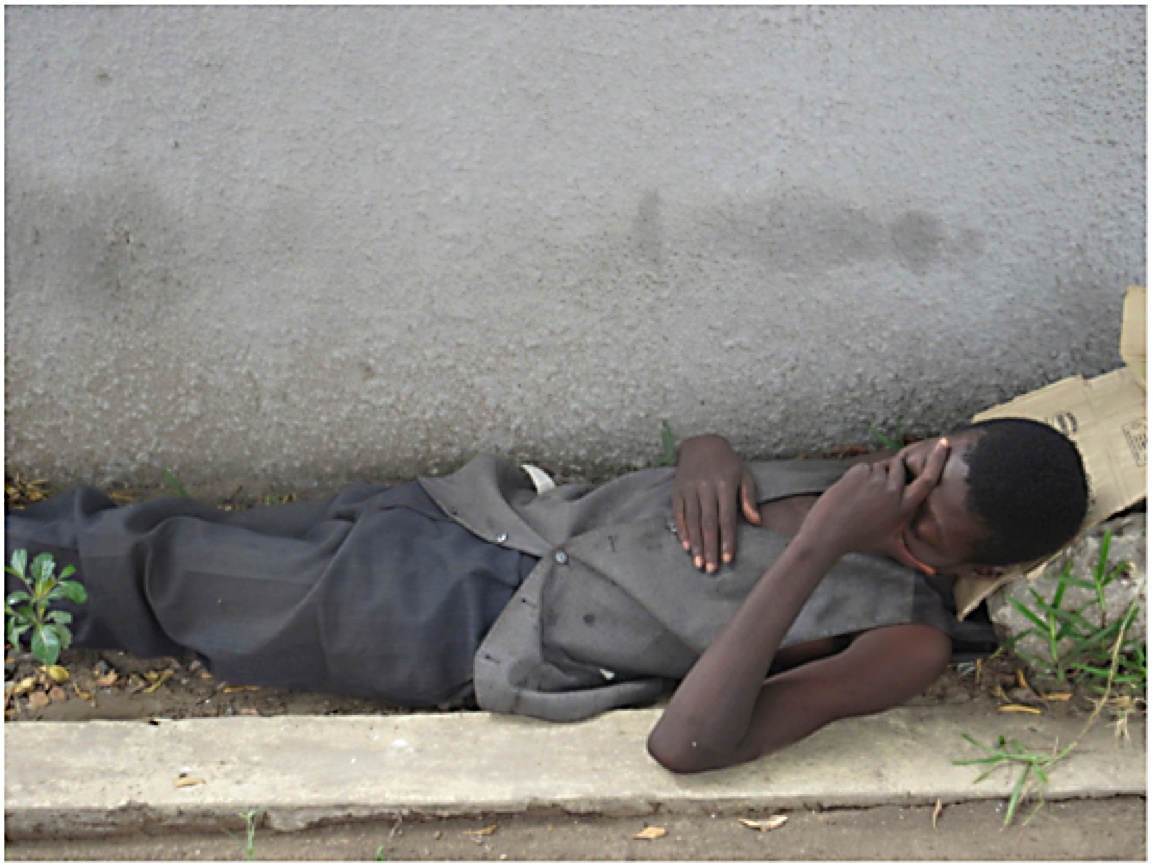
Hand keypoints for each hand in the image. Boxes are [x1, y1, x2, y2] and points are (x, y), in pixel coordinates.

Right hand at [673, 435, 761, 571]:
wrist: (701, 443)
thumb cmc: (727, 463)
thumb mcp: (743, 475)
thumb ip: (749, 498)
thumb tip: (756, 522)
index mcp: (725, 485)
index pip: (727, 518)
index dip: (727, 539)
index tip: (727, 559)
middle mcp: (706, 487)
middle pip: (708, 523)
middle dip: (710, 547)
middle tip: (711, 569)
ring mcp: (690, 489)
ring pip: (692, 520)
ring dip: (695, 543)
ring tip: (698, 563)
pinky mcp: (677, 490)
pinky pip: (678, 513)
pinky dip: (682, 530)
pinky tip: (686, 546)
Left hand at [797, 438, 949, 559]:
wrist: (828, 533)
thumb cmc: (860, 541)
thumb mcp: (890, 547)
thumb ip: (913, 559)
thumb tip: (932, 575)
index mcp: (905, 507)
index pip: (928, 479)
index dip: (938, 460)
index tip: (943, 443)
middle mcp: (894, 491)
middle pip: (899, 467)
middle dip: (891, 472)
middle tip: (874, 493)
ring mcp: (876, 480)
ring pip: (880, 466)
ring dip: (874, 475)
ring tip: (862, 497)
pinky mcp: (859, 472)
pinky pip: (864, 466)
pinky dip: (859, 475)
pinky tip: (852, 492)